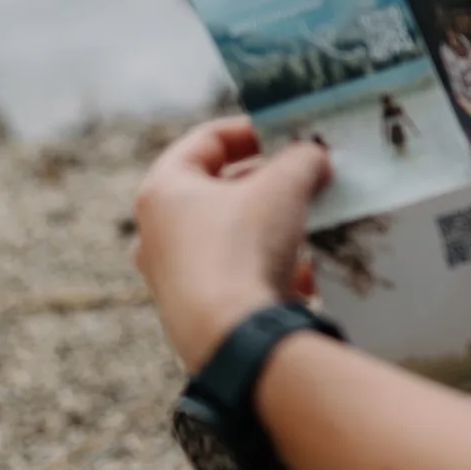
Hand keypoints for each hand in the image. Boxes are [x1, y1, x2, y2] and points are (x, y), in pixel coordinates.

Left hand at [134, 116, 331, 372]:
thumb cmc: (244, 248)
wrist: (232, 339)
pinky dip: (268, 268)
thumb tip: (314, 155)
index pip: (206, 140)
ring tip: (311, 225)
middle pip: (218, 189)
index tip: (290, 134)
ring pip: (230, 235)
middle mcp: (156, 232)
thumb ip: (302, 158)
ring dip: (273, 227)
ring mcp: (170, 275)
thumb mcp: (284, 186)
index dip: (253, 130)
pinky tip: (305, 276)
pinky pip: (235, 275)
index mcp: (163, 190)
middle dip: (269, 182)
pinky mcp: (193, 310)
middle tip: (307, 177)